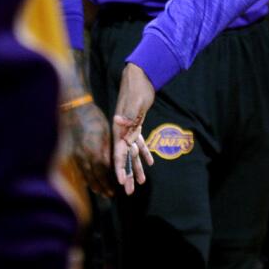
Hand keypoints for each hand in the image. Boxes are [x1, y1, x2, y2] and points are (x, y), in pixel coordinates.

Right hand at [63, 101, 116, 197]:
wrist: (75, 110)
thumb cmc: (94, 119)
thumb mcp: (106, 134)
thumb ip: (108, 150)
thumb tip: (113, 164)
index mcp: (96, 151)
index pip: (104, 172)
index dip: (109, 182)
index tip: (115, 189)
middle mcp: (85, 156)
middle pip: (94, 177)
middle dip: (101, 187)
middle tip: (108, 195)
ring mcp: (76, 156)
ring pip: (84, 175)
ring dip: (92, 184)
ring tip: (99, 191)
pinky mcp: (70, 153)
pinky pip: (77, 169)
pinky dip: (83, 177)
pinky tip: (86, 181)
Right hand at [113, 63, 155, 193]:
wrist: (138, 77)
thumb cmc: (136, 89)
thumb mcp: (134, 102)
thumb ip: (127, 114)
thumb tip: (118, 121)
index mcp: (120, 129)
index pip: (119, 153)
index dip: (120, 168)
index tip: (121, 182)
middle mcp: (122, 132)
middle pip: (125, 157)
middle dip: (127, 174)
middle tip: (129, 192)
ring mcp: (129, 129)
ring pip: (133, 152)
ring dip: (137, 167)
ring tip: (141, 183)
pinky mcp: (136, 125)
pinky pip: (139, 142)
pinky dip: (145, 152)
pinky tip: (150, 163)